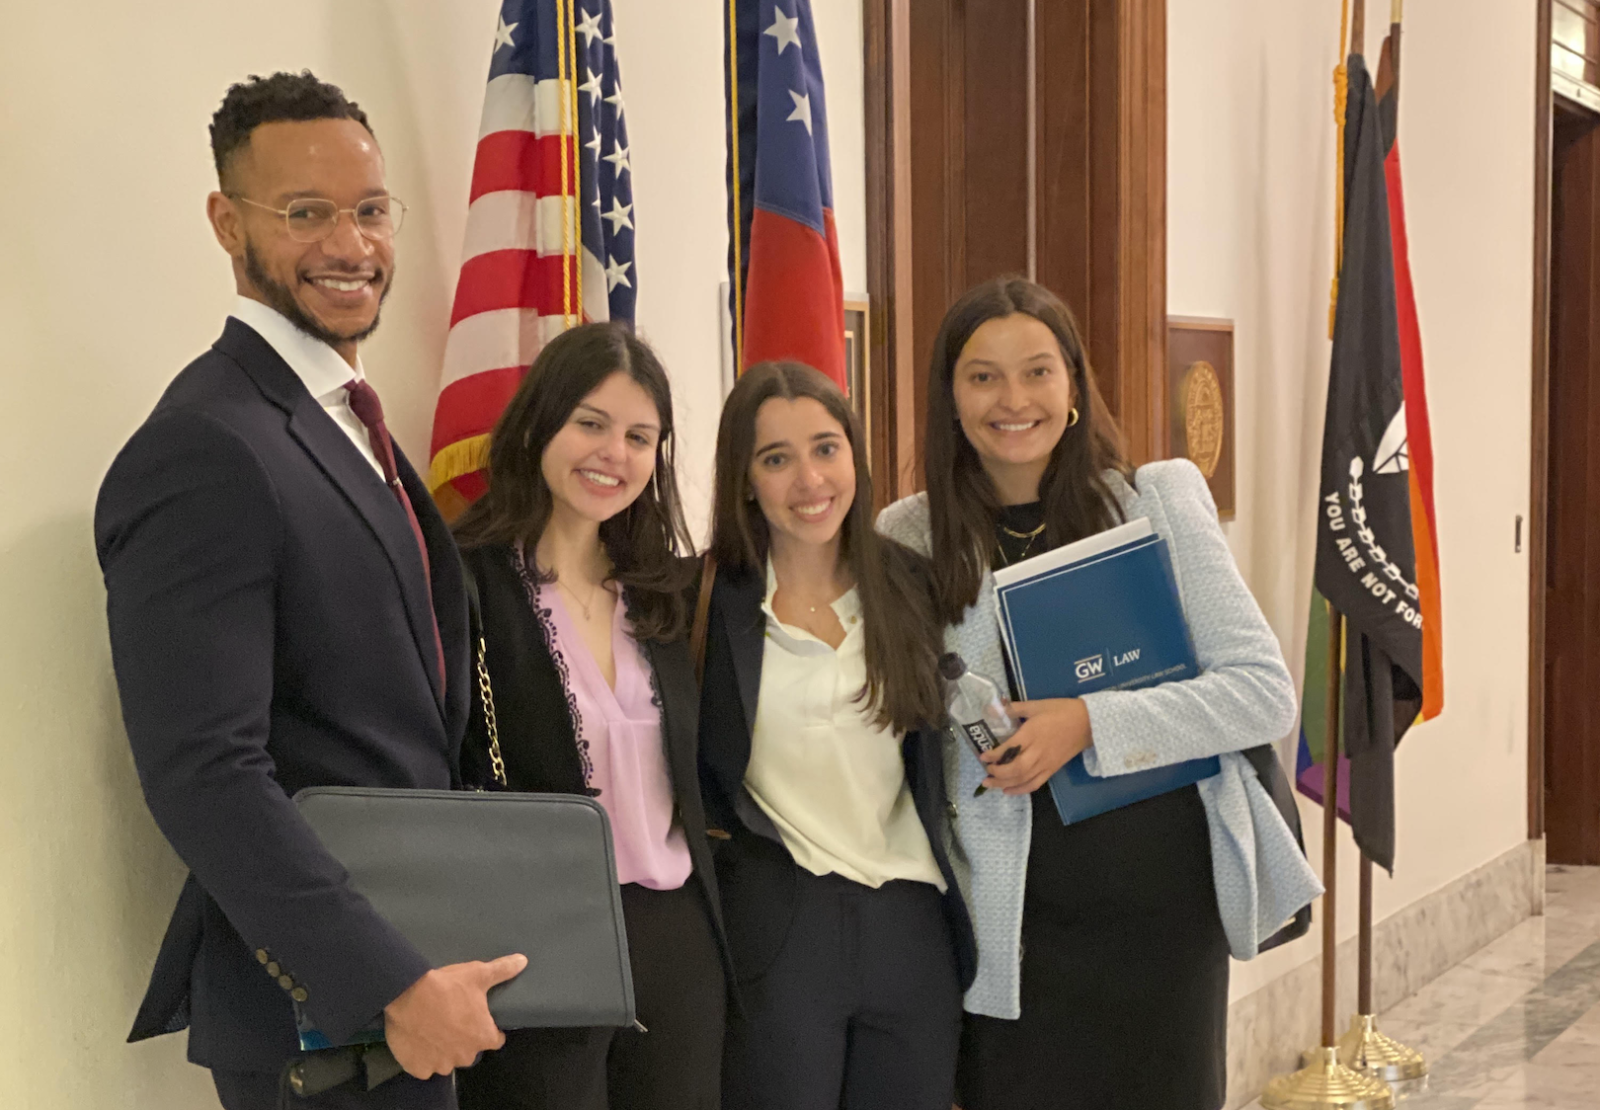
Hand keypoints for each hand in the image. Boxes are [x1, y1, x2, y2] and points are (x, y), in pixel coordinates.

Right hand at [383, 954, 526, 1078]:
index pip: (494, 1040)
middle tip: (453, 1021)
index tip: (479, 1021)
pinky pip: (424, 1068)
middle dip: (464, 1040)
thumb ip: (502, 970)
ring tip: (433, 1030)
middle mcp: (465, 1056)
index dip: (489, 1030)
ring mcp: (441, 1065)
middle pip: (469, 1051)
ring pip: (446, 1061)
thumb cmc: (448, 987)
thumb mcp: (478, 974)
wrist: (408, 995)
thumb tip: (523, 961)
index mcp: (483, 1037)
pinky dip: (421, 1058)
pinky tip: (418, 1041)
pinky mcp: (419, 1068)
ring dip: (442, 1050)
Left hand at [979, 698, 1092, 794]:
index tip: (982, 756)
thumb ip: (1014, 708)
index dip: (994, 755)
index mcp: (1032, 733)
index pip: (1009, 748)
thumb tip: (991, 708)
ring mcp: (1046, 763)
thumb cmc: (1062, 710)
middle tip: (985, 774)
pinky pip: (1035, 784)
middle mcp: (1037, 751)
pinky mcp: (1053, 770)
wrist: (1089, 722)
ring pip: (1023, 779)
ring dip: (1005, 784)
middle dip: (997, 774)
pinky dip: (1021, 790)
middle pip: (1015, 769)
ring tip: (990, 785)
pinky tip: (1009, 790)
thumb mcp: (1037, 705)